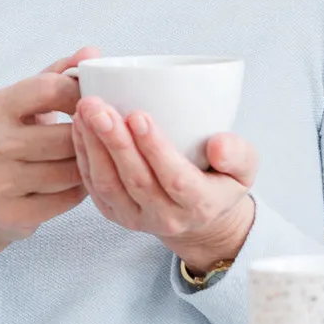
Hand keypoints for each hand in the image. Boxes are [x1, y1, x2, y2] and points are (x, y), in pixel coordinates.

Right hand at [0, 53, 88, 274]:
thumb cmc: (5, 141)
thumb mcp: (21, 104)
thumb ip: (57, 75)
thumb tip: (92, 53)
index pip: (50, 88)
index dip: (81, 94)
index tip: (93, 102)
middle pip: (67, 135)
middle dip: (88, 137)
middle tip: (98, 136)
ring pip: (71, 170)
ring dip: (87, 165)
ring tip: (87, 159)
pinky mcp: (13, 214)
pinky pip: (67, 199)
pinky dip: (78, 190)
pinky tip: (74, 182)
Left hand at [71, 93, 260, 273]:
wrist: (198, 217)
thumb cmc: (221, 181)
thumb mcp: (244, 169)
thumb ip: (238, 154)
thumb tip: (218, 144)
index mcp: (200, 205)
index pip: (174, 179)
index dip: (155, 148)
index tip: (138, 114)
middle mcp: (166, 217)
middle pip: (135, 180)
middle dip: (114, 141)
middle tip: (98, 106)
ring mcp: (135, 217)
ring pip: (108, 183)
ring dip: (92, 146)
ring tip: (84, 110)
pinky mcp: (113, 212)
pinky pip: (93, 185)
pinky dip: (83, 154)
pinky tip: (78, 125)